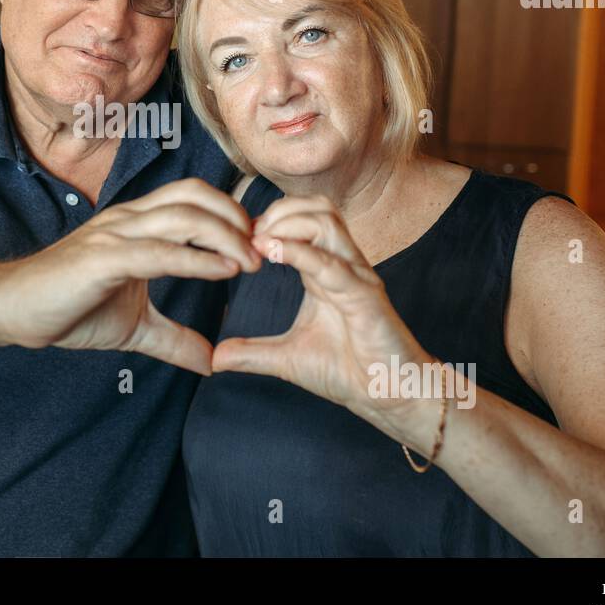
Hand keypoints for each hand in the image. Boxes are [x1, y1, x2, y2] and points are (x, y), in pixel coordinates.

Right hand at [0, 178, 260, 373]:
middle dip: (238, 219)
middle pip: (197, 196)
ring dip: (227, 236)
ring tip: (253, 262)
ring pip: (184, 216)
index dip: (232, 217)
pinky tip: (225, 271)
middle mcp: (128, 220)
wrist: (9, 311)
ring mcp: (115, 235)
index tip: (260, 248)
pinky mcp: (103, 259)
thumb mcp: (133, 327)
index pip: (194, 200)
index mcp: (136, 226)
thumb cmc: (64, 309)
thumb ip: (173, 338)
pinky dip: (198, 258)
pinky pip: (159, 250)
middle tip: (265, 252)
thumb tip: (210, 362)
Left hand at [211, 194, 437, 434]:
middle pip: (316, 208)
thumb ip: (253, 353)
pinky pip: (333, 263)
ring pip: (327, 222)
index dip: (268, 221)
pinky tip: (272, 253)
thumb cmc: (348, 371)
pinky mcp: (366, 296)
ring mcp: (356, 277)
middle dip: (278, 212)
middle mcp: (342, 265)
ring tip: (260, 242)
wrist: (388, 397)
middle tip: (248, 236)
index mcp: (325, 271)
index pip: (302, 220)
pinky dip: (301, 252)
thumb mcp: (287, 359)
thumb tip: (215, 358)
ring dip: (288, 223)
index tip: (238, 240)